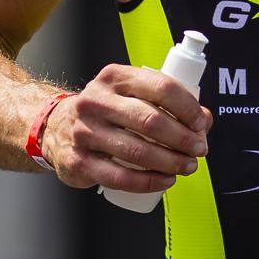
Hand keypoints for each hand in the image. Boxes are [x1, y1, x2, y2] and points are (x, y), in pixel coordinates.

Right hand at [41, 64, 211, 193]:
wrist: (55, 126)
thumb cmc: (106, 109)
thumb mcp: (131, 93)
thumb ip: (166, 102)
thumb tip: (203, 121)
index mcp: (115, 77)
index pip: (160, 87)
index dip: (187, 107)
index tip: (201, 123)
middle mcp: (97, 101)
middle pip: (150, 120)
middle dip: (182, 138)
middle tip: (199, 148)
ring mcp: (85, 132)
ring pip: (137, 151)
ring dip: (170, 162)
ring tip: (187, 166)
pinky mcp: (79, 162)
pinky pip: (120, 177)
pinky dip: (148, 181)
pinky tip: (165, 180)